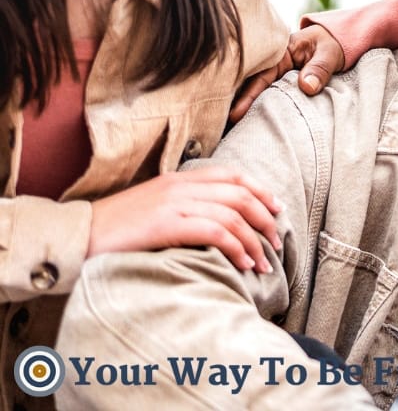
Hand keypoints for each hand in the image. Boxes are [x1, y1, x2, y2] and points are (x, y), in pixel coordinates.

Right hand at [88, 168, 283, 273]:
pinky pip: (215, 232)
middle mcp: (180, 186)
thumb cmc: (116, 229)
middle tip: (276, 241)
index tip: (277, 208)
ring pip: (232, 214)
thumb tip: (218, 222)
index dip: (260, 190)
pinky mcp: (166, 224)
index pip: (232, 175)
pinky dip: (235, 247)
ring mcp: (174, 203)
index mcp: (179, 178)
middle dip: (265, 218)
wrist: (77, 235)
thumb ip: (183, 206)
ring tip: (263, 262)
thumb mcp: (153, 207)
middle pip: (239, 193)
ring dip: (254, 240)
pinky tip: (242, 263)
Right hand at [228, 24, 345, 122]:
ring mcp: (274, 76)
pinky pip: (266, 97)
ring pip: (256, 94)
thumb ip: (319, 67)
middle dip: (236, 106)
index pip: (260, 77)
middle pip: (250, 87)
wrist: (337, 41)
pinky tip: (247, 126)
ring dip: (245, 110)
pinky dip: (257, 109)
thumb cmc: (331, 45)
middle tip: (225, 128)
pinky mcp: (279, 84)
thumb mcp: (329, 53)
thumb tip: (307, 86)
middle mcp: (272, 66)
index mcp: (280, 54)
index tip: (236, 115)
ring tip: (229, 132)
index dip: (247, 96)